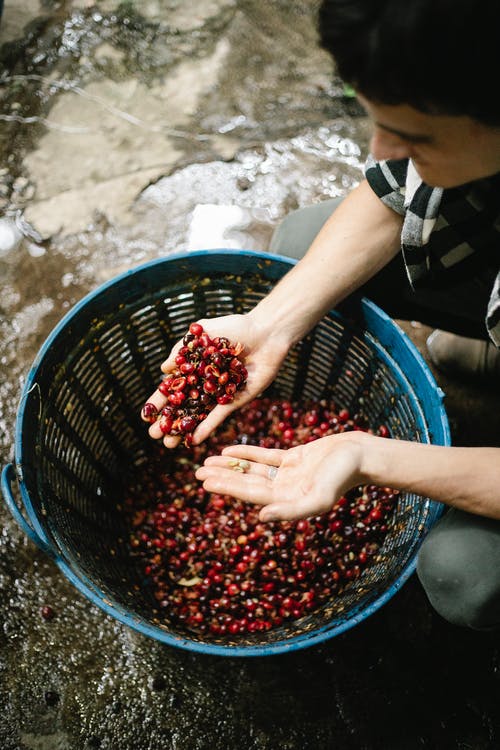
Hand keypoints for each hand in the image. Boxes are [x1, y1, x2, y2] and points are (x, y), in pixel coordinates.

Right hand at [142, 312, 289, 447]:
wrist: (266, 333)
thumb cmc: (236, 327)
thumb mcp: (204, 332)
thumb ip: (182, 349)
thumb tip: (164, 369)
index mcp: (194, 368)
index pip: (172, 388)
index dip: (159, 402)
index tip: (145, 416)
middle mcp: (204, 384)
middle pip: (182, 406)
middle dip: (167, 421)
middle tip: (154, 435)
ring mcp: (219, 394)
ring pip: (197, 415)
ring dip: (183, 430)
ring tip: (168, 444)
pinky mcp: (235, 400)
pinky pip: (218, 417)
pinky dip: (206, 428)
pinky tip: (194, 440)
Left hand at [195, 432, 370, 521]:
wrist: (360, 455)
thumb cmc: (342, 477)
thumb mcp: (318, 498)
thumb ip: (290, 511)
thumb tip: (260, 518)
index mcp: (288, 502)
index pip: (250, 495)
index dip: (227, 488)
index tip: (205, 482)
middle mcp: (285, 491)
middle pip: (246, 483)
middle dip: (222, 478)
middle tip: (197, 472)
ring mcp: (288, 475)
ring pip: (252, 470)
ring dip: (231, 466)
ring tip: (207, 461)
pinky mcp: (294, 459)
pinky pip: (265, 457)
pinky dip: (247, 453)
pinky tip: (229, 450)